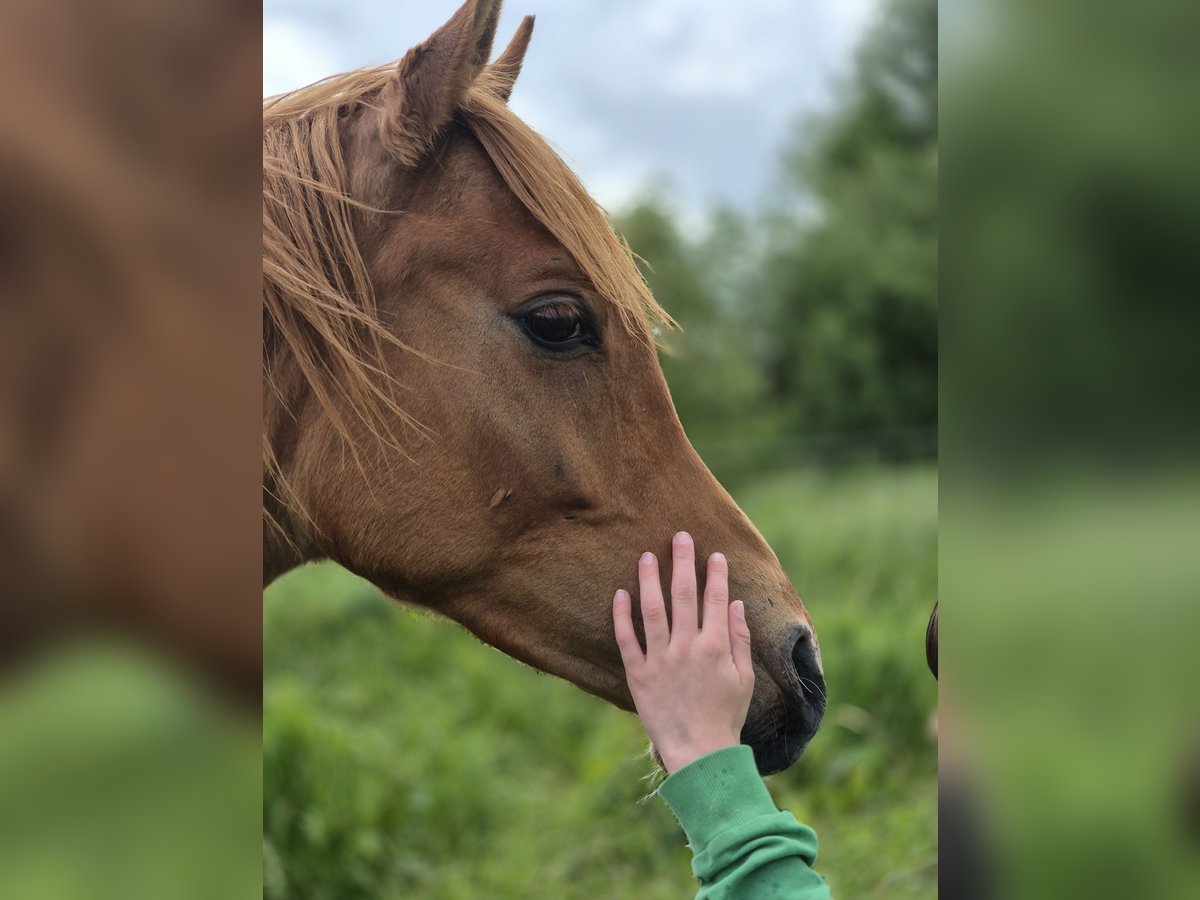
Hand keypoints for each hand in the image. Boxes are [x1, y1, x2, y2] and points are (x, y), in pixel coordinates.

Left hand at [612, 531, 754, 774]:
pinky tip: (620, 593)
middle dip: (683, 563)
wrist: (699, 753)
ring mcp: (661, 660)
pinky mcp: (638, 675)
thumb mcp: (743, 678)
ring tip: (647, 555)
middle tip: (680, 536)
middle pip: (684, 596)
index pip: (715, 600)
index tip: (714, 554)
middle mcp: (687, 648)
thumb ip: (739, 639)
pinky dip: (622, 616)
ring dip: (650, 580)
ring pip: (653, 611)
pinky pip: (627, 640)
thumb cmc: (725, 715)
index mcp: (715, 648)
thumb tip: (735, 604)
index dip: (715, 574)